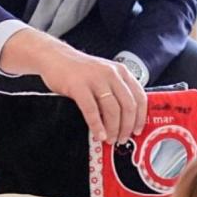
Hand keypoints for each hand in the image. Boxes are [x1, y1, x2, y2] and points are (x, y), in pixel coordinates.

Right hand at [0, 29, 146, 142]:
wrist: (55, 57)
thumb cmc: (79, 70)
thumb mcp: (104, 75)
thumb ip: (116, 91)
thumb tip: (126, 118)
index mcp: (120, 71)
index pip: (140, 96)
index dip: (141, 117)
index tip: (138, 130)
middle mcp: (111, 74)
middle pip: (128, 105)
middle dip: (127, 127)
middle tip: (122, 138)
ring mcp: (95, 79)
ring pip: (112, 109)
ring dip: (113, 129)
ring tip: (109, 139)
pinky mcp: (78, 86)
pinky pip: (92, 110)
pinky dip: (97, 125)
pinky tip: (98, 134)